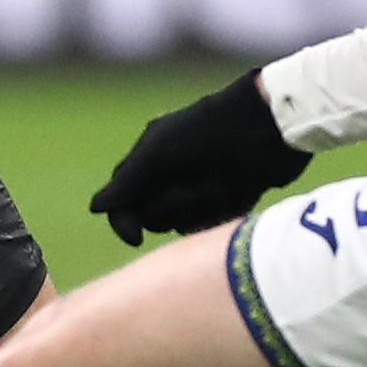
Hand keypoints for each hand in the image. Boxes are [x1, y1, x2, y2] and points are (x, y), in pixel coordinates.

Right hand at [87, 70, 313, 244]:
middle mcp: (172, 172)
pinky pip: (211, 223)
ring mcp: (201, 185)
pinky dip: (219, 212)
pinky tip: (236, 191)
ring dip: (198, 209)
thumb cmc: (210, 133)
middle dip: (169, 209)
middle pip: (151, 216)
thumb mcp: (160, 154)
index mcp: (151, 155)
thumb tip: (94, 208)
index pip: (122, 199)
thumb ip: (126, 182)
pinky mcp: (229, 197)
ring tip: (220, 185)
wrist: (272, 128)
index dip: (123, 221)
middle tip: (190, 190)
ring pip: (182, 223)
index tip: (135, 238)